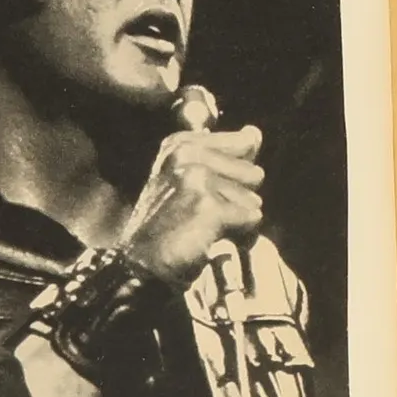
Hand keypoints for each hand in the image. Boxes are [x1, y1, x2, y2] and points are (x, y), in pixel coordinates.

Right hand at [120, 125, 264, 286]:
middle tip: (205, 213)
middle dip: (238, 196)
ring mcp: (196, 179)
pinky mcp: (208, 207)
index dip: (237, 172)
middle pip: (252, 173)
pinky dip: (240, 233)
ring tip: (205, 227)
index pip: (244, 142)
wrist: (142, 263)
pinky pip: (251, 217)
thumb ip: (224, 154)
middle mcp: (187, 155)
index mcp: (181, 144)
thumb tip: (254, 133)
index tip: (208, 191)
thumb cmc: (167, 224)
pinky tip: (213, 237)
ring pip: (253, 198)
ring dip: (236, 218)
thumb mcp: (186, 178)